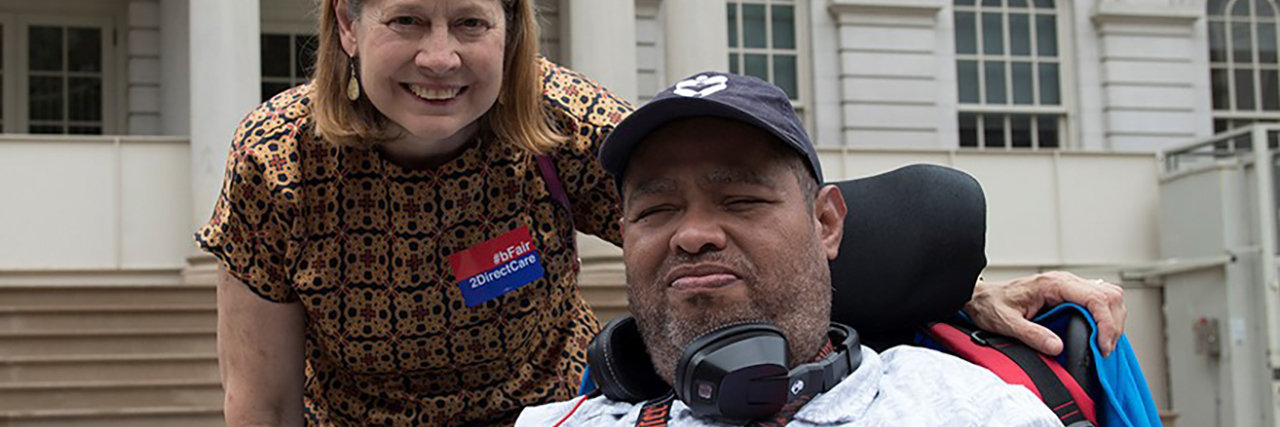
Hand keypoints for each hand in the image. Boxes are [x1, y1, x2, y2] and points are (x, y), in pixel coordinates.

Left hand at [963, 271, 1126, 355]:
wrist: (981, 298)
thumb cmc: (991, 305)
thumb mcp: (1007, 323)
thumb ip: (1031, 334)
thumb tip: (1057, 347)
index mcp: (1053, 284)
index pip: (1095, 298)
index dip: (1106, 324)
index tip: (1102, 346)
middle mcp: (1064, 281)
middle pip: (1109, 296)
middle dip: (1113, 324)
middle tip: (1104, 349)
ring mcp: (1068, 286)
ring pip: (1108, 297)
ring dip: (1112, 321)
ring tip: (1102, 344)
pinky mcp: (1069, 293)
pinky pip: (1098, 301)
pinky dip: (1105, 318)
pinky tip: (1097, 334)